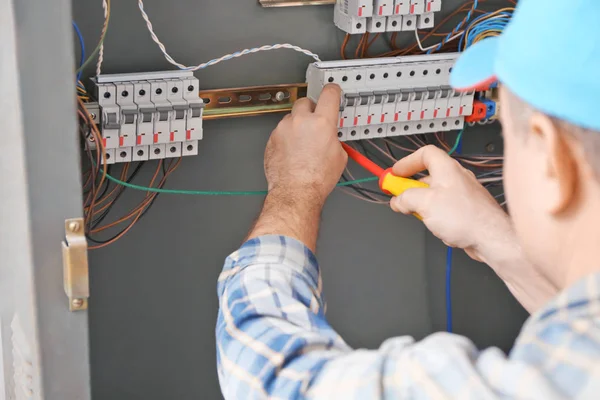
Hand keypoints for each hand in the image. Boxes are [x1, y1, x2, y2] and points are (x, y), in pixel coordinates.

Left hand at [264, 84, 347, 205]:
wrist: (296, 192)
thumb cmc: (316, 179)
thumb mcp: (339, 156)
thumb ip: (334, 138)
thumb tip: (331, 136)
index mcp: (322, 123)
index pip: (329, 94)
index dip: (332, 91)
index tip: (332, 90)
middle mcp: (301, 121)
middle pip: (305, 101)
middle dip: (311, 109)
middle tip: (315, 122)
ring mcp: (284, 129)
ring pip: (291, 118)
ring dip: (297, 125)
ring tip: (302, 144)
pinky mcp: (272, 138)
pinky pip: (281, 131)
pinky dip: (287, 138)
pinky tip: (292, 152)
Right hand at [390, 145, 510, 261]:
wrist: (491, 238)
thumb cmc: (467, 217)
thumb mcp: (425, 203)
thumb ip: (406, 198)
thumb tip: (398, 200)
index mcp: (446, 169)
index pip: (424, 154)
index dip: (407, 162)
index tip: (395, 173)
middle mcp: (456, 178)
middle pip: (427, 176)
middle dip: (410, 187)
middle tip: (399, 197)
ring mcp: (462, 194)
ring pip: (434, 194)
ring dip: (422, 204)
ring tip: (418, 214)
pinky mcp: (465, 210)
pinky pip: (443, 208)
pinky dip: (434, 214)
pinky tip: (435, 225)